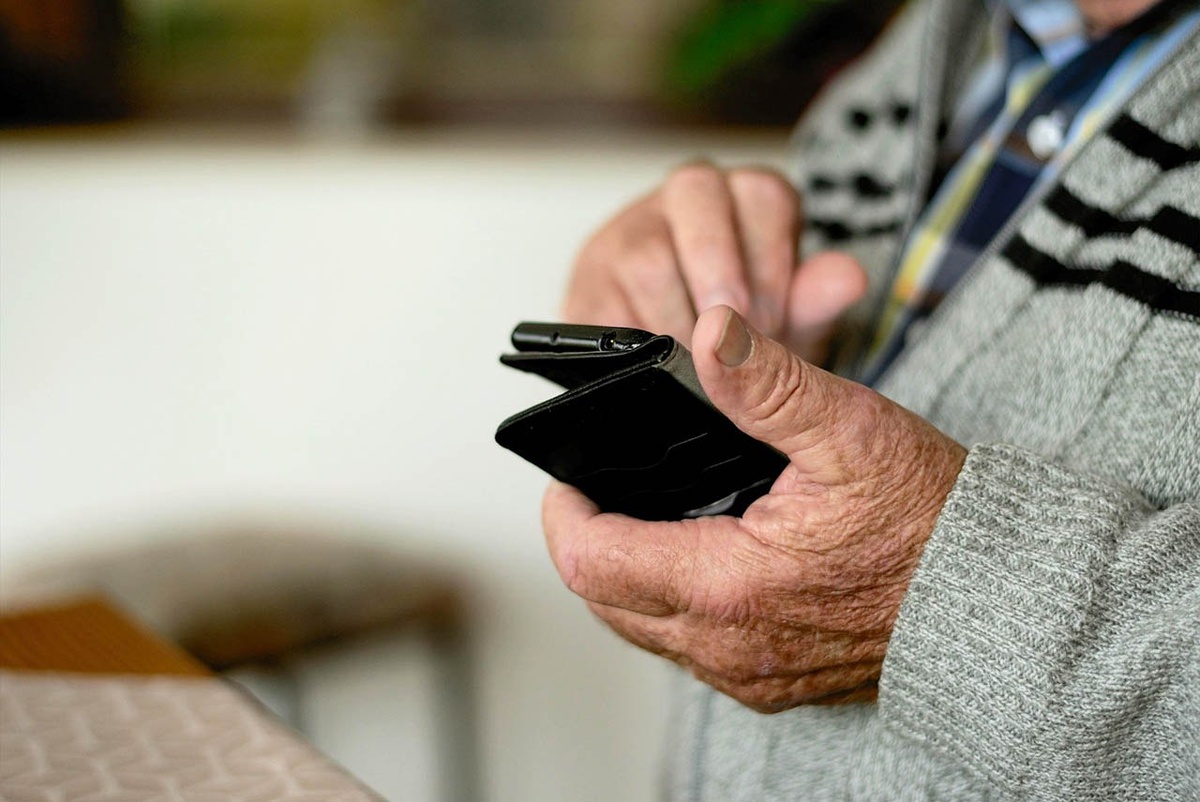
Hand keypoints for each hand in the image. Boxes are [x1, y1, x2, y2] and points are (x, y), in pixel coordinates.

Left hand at [542, 307, 966, 711]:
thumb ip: (770, 385)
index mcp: (728, 587)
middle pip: (605, 602)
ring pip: (644, 630)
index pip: (590, 561)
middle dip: (590, 543)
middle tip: (602, 490)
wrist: (1000, 602)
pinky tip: (700, 558)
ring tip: (645, 516)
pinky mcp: (772, 683)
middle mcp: (728, 647)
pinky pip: (691, 650)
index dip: (564, 513)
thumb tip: (710, 334)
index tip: (570, 476)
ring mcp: (749, 674)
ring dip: (628, 576)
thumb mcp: (852, 432)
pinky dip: (673, 605)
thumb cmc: (934, 522)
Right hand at [563, 163, 866, 363]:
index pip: (762, 192)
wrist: (680, 379)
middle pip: (694, 192)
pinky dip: (633, 344)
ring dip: (677, 317)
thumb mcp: (791, 325)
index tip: (774, 319)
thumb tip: (848, 278)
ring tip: (699, 368)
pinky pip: (600, 306)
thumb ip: (816, 302)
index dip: (772, 257)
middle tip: (734, 338)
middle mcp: (681, 201)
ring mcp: (625, 235)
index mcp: (743, 197)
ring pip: (643, 251)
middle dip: (719, 271)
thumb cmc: (745, 339)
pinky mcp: (584, 286)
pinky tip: (657, 371)